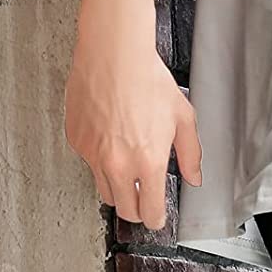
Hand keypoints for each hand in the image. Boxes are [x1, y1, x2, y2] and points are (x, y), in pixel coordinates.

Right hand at [64, 0, 201, 229]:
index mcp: (148, 163)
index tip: (156, 217)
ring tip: (127, 168)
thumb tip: (194, 177)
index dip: (156, 219)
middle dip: (137, 208)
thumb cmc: (146, 78)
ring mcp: (93, 154)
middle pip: (125, 210)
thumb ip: (190, 154)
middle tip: (142, 198)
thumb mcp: (182, 118)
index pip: (150, 212)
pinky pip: (88, 163)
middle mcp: (118, 163)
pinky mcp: (77, 140)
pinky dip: (98, 159)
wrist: (113, 52)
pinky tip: (109, 139)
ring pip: (104, 190)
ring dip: (117, 187)